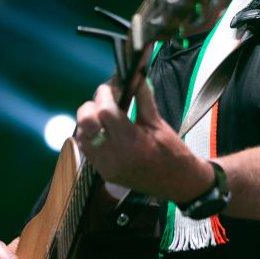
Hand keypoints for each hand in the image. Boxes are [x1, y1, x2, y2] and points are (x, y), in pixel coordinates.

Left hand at [73, 80, 212, 202]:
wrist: (178, 183)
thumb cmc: (173, 152)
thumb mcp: (159, 123)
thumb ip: (143, 98)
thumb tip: (135, 76)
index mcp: (132, 142)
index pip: (105, 112)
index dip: (105, 94)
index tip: (113, 87)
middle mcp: (114, 156)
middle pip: (85, 124)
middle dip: (91, 106)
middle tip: (106, 101)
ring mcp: (106, 167)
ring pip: (81, 136)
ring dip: (89, 121)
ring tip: (105, 116)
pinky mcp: (103, 173)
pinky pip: (86, 149)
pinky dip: (90, 135)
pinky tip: (103, 130)